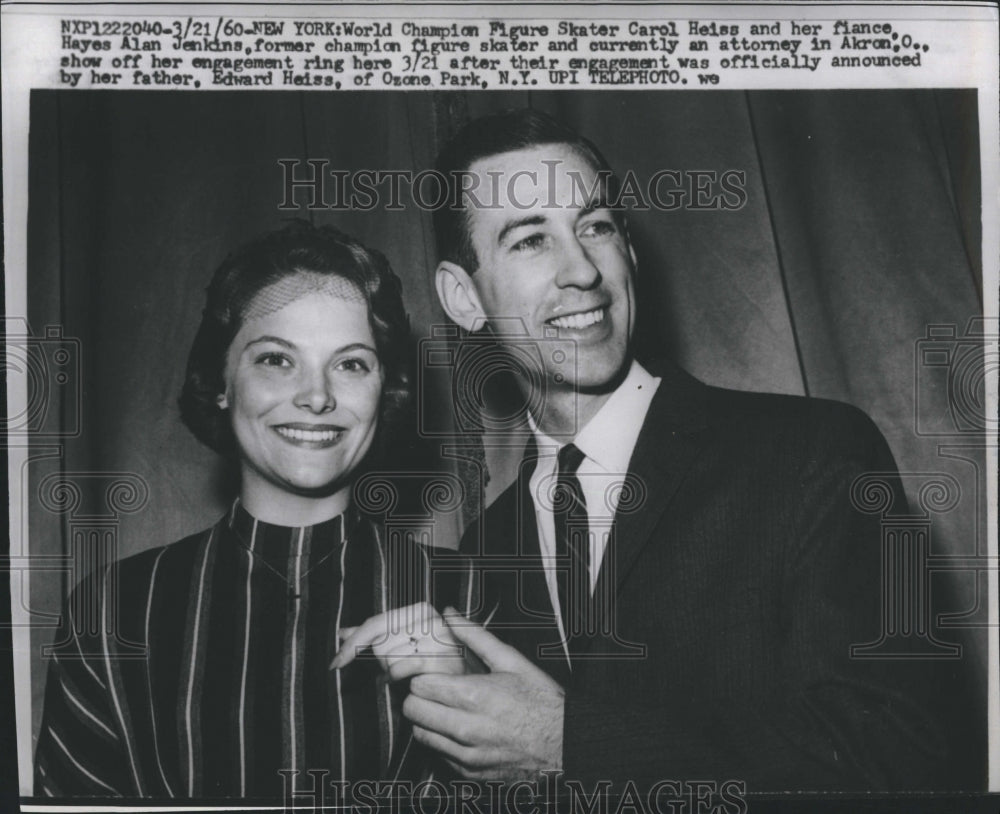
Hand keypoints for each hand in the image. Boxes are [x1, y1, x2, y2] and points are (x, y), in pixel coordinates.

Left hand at [330, 602, 466, 680]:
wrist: (466, 686)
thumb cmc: (431, 664)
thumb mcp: (402, 643)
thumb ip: (373, 635)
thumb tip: (341, 632)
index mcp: (421, 609)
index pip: (375, 623)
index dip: (352, 643)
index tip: (335, 662)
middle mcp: (432, 618)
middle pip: (380, 643)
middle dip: (382, 662)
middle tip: (402, 667)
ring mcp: (439, 638)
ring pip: (388, 659)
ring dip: (393, 673)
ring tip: (412, 674)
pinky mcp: (441, 660)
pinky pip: (399, 670)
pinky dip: (398, 680)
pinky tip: (410, 683)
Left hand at [403, 607, 564, 780]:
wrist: (566, 743)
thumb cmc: (542, 702)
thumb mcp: (512, 661)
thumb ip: (475, 636)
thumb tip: (451, 615)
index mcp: (475, 696)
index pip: (420, 686)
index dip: (422, 676)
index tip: (431, 673)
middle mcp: (467, 729)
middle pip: (413, 711)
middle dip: (419, 696)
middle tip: (433, 690)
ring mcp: (468, 754)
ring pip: (421, 735)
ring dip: (427, 719)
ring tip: (445, 709)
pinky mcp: (471, 772)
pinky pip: (439, 755)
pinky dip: (442, 741)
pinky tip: (460, 729)